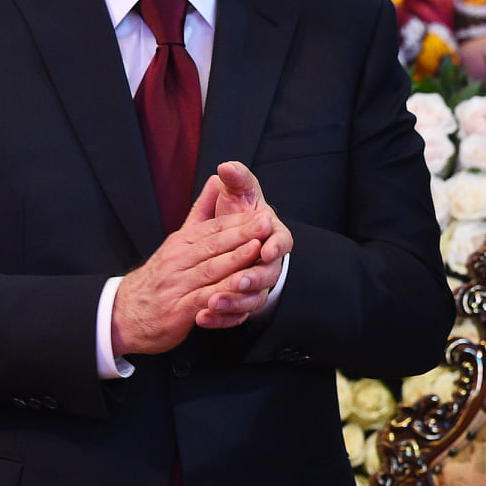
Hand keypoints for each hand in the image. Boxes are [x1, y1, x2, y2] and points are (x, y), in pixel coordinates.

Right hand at [110, 198, 275, 357]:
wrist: (126, 314)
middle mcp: (177, 260)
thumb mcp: (179, 241)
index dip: (240, 221)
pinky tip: (238, 291)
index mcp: (180, 243)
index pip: (213, 228)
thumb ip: (202, 212)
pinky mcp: (177, 310)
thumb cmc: (162, 276)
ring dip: (234, 260)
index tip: (263, 213)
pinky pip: (202, 300)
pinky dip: (220, 295)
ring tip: (256, 251)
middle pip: (213, 245)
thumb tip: (217, 179)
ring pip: (209, 270)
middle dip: (243, 234)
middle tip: (267, 224)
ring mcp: (176, 285)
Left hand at [187, 161, 293, 328]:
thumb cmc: (237, 214)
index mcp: (272, 236)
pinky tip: (202, 319)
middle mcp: (269, 263)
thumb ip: (236, 179)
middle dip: (253, 277)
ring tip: (213, 303)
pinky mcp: (242, 303)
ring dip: (235, 302)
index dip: (276, 246)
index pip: (282, 242)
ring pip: (252, 299)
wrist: (230, 242)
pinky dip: (221, 319)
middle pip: (269, 274)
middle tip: (238, 280)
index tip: (266, 248)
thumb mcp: (239, 193)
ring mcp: (257, 285)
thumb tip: (226, 167)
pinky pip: (236, 316)